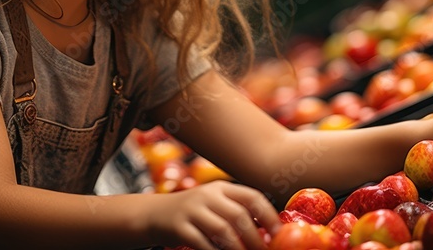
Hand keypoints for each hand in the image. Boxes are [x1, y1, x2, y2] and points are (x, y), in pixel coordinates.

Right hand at [142, 181, 280, 249]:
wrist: (153, 214)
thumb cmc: (193, 214)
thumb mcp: (214, 204)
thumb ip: (236, 212)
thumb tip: (270, 232)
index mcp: (222, 188)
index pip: (251, 197)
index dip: (269, 215)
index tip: (279, 234)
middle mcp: (207, 195)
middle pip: (238, 215)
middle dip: (256, 238)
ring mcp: (191, 210)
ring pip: (222, 230)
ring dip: (239, 249)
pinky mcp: (179, 227)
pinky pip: (202, 243)